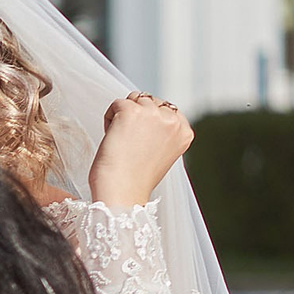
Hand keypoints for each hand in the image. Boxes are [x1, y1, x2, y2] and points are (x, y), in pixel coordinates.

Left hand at [87, 92, 191, 206]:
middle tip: (129, 144)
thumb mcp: (160, 154)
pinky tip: (111, 138)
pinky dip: (109, 119)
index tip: (142, 145)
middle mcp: (173, 121)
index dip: (148, 124)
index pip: (166, 109)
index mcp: (184, 131)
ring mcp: (153, 114)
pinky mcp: (132, 112)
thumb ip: (162, 133)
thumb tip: (149, 116)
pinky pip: (116, 103)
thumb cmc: (134, 180)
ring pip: (134, 99)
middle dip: (136, 117)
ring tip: (120, 140)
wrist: (121, 194)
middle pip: (150, 101)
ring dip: (122, 116)